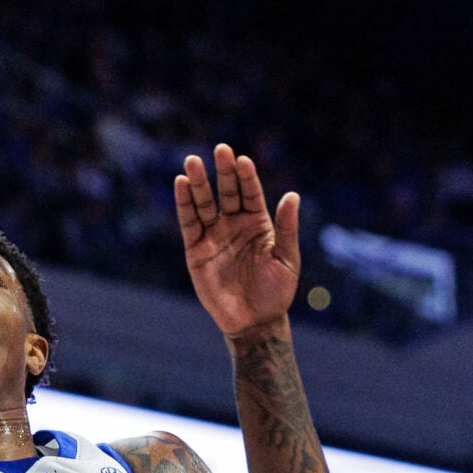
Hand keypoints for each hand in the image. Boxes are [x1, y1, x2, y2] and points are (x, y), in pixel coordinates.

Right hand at [176, 144, 301, 339]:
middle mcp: (234, 225)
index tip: (242, 160)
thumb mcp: (287, 259)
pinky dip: (184, 204)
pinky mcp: (196, 250)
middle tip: (220, 150)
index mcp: (258, 224)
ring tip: (192, 162)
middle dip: (223, 172)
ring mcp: (214, 236)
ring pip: (204, 203)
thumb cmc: (275, 292)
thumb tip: (292, 195)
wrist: (254, 321)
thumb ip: (287, 228)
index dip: (246, 176)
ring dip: (198, 183)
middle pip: (226, 192)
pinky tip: (181, 184)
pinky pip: (189, 223)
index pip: (250, 193)